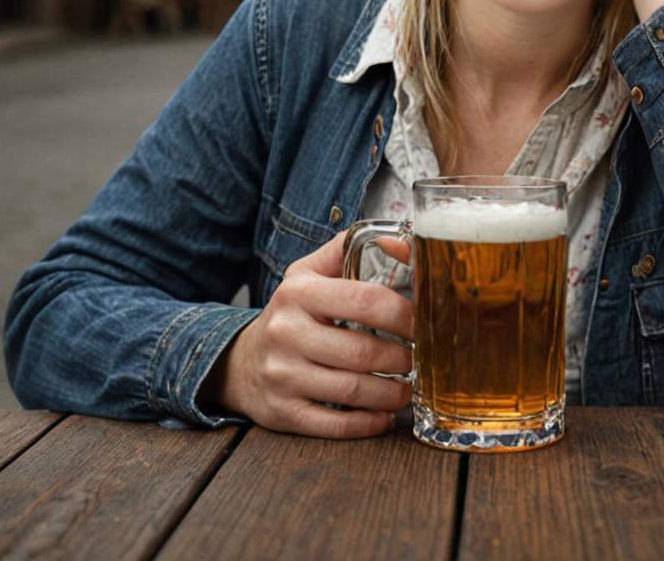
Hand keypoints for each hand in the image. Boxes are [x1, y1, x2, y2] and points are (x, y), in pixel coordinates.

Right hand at [198, 230, 413, 438]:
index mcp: (299, 292)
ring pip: (353, 391)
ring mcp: (282, 376)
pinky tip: (383, 415)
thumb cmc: (291, 313)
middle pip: (363, 352)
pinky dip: (368, 423)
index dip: (404, 315)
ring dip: (392, 394)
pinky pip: (335, 425)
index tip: (422, 323)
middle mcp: (286, 333)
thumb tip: (396, 237)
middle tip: (419, 358)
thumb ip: (347, 248)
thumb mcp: (308, 271)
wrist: (240, 361)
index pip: (366, 301)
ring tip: (407, 387)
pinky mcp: (282, 413)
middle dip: (403, 359)